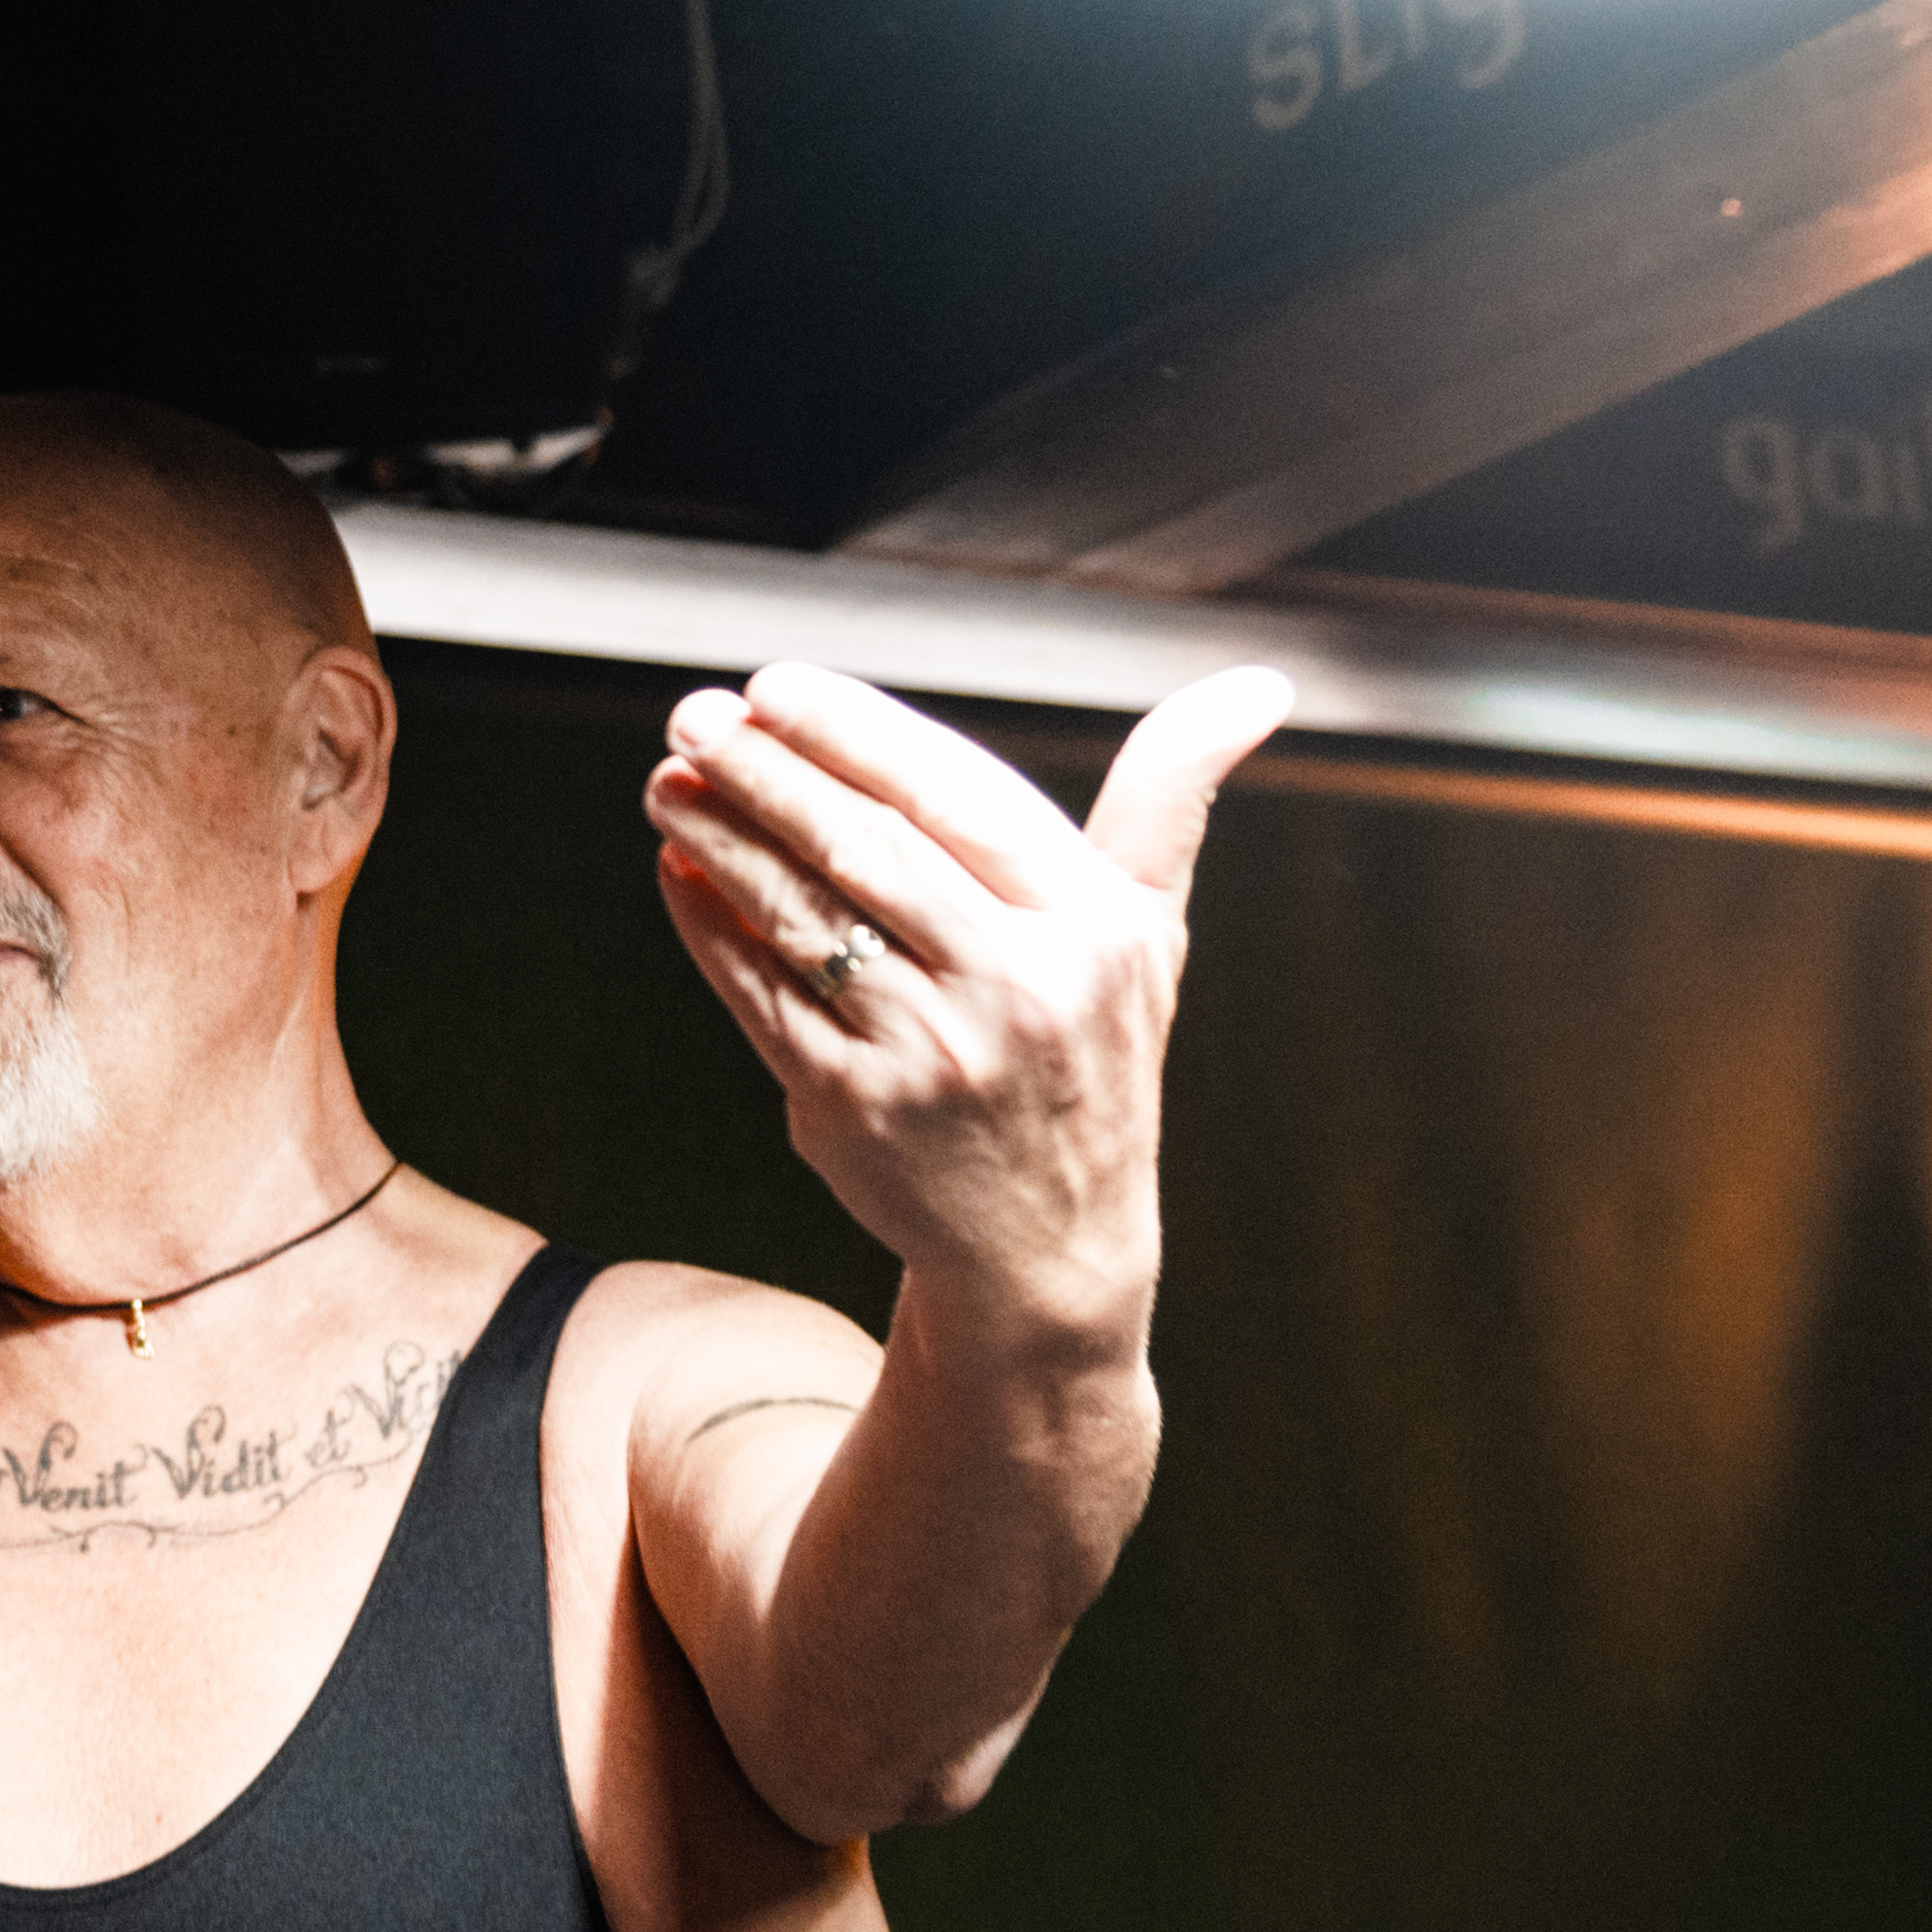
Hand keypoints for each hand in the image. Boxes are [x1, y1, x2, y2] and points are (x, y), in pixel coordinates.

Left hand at [641, 661, 1291, 1337]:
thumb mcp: (1148, 932)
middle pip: (865, 844)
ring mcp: (929, 1053)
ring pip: (801, 914)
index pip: (954, 793)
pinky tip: (682, 872)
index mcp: (1089, 926)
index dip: (854, 731)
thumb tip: (1262, 682)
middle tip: (693, 715)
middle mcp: (1016, 987)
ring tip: (670, 783)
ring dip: (721, 838)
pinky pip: (762, 994)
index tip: (775, 685)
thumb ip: (1170, 799)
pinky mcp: (852, 1109)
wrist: (1048, 1249)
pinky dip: (712, 926)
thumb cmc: (1090, 1056)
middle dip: (766, 769)